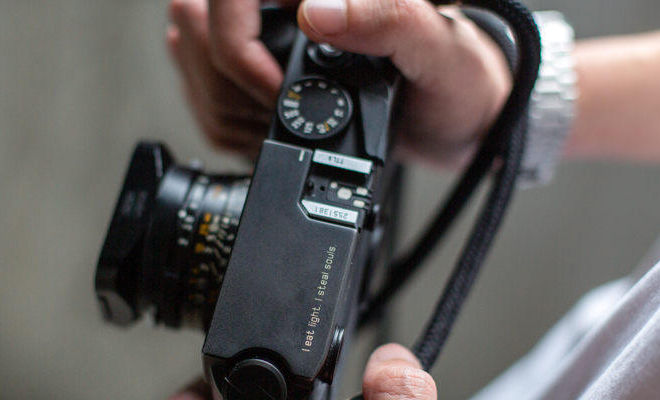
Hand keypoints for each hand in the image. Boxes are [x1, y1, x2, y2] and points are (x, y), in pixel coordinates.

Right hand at [166, 0, 511, 167]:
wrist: (465, 122)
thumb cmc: (463, 80)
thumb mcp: (439, 49)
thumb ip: (385, 18)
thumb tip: (317, 9)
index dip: (235, 43)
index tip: (274, 90)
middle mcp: (295, 4)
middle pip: (201, 22)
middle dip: (231, 81)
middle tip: (279, 112)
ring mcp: (274, 29)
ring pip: (194, 55)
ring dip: (228, 103)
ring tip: (278, 123)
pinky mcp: (266, 60)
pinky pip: (209, 86)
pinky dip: (231, 118)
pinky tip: (269, 127)